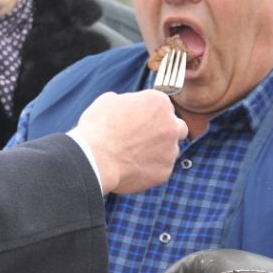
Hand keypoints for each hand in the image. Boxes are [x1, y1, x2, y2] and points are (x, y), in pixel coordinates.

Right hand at [70, 90, 187, 193]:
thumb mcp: (108, 100)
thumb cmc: (98, 127)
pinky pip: (160, 169)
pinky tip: (131, 167)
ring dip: (157, 151)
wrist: (94, 159)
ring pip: (170, 150)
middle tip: (145, 138)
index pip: (163, 106)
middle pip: (177, 127)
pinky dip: (149, 169)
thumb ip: (127, 100)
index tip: (138, 120)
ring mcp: (170, 151)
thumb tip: (128, 104)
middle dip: (165, 131)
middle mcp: (171, 125)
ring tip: (132, 155)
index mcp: (159, 102)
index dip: (150, 113)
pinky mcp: (164, 172)